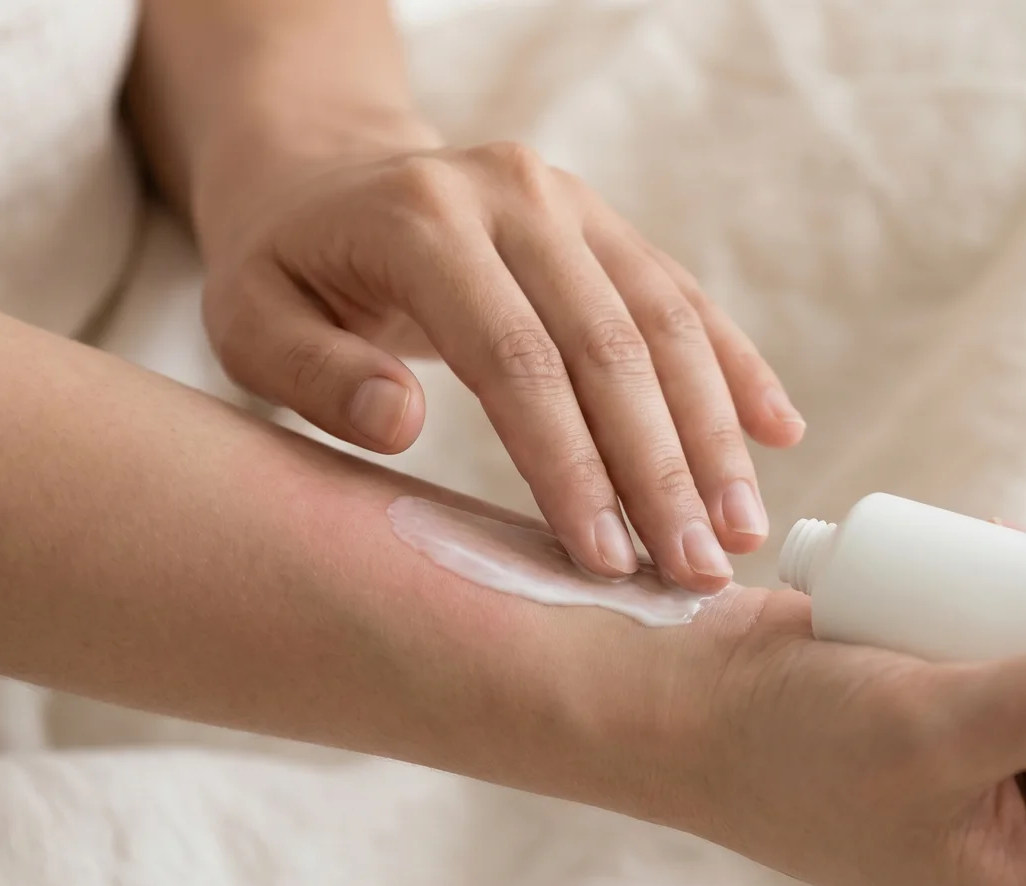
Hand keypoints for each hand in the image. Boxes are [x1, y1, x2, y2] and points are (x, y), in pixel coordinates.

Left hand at [196, 135, 803, 591]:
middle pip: (609, 343)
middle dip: (661, 468)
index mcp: (423, 220)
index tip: (605, 558)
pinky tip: (778, 432)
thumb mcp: (247, 320)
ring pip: (665, 322)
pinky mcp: (606, 225)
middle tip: (694, 571)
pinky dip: (735, 367)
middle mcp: (514, 196)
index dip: (569, 464)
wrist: (323, 174)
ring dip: (713, 432)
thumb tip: (399, 422)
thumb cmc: (284, 271)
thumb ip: (312, 373)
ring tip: (740, 533)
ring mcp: (571, 203)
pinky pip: (684, 297)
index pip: (516, 357)